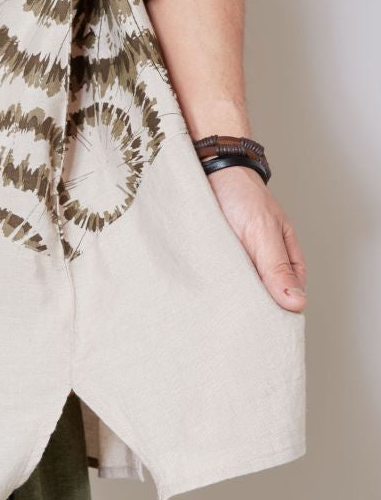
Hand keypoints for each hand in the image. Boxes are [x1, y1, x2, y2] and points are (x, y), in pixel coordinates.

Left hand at [206, 165, 306, 312]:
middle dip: (248, 311)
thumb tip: (296, 303)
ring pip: (237, 293)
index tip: (259, 328)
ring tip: (216, 309)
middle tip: (232, 322)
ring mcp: (239, 264)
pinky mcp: (216, 261)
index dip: (275, 316)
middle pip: (261, 301)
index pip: (287, 300)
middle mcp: (263, 265)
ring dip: (227, 300)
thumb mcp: (263, 232)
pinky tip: (203, 294)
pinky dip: (211, 287)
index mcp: (286, 261)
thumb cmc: (242, 196)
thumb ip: (277, 267)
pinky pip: (217, 281)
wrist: (209, 170)